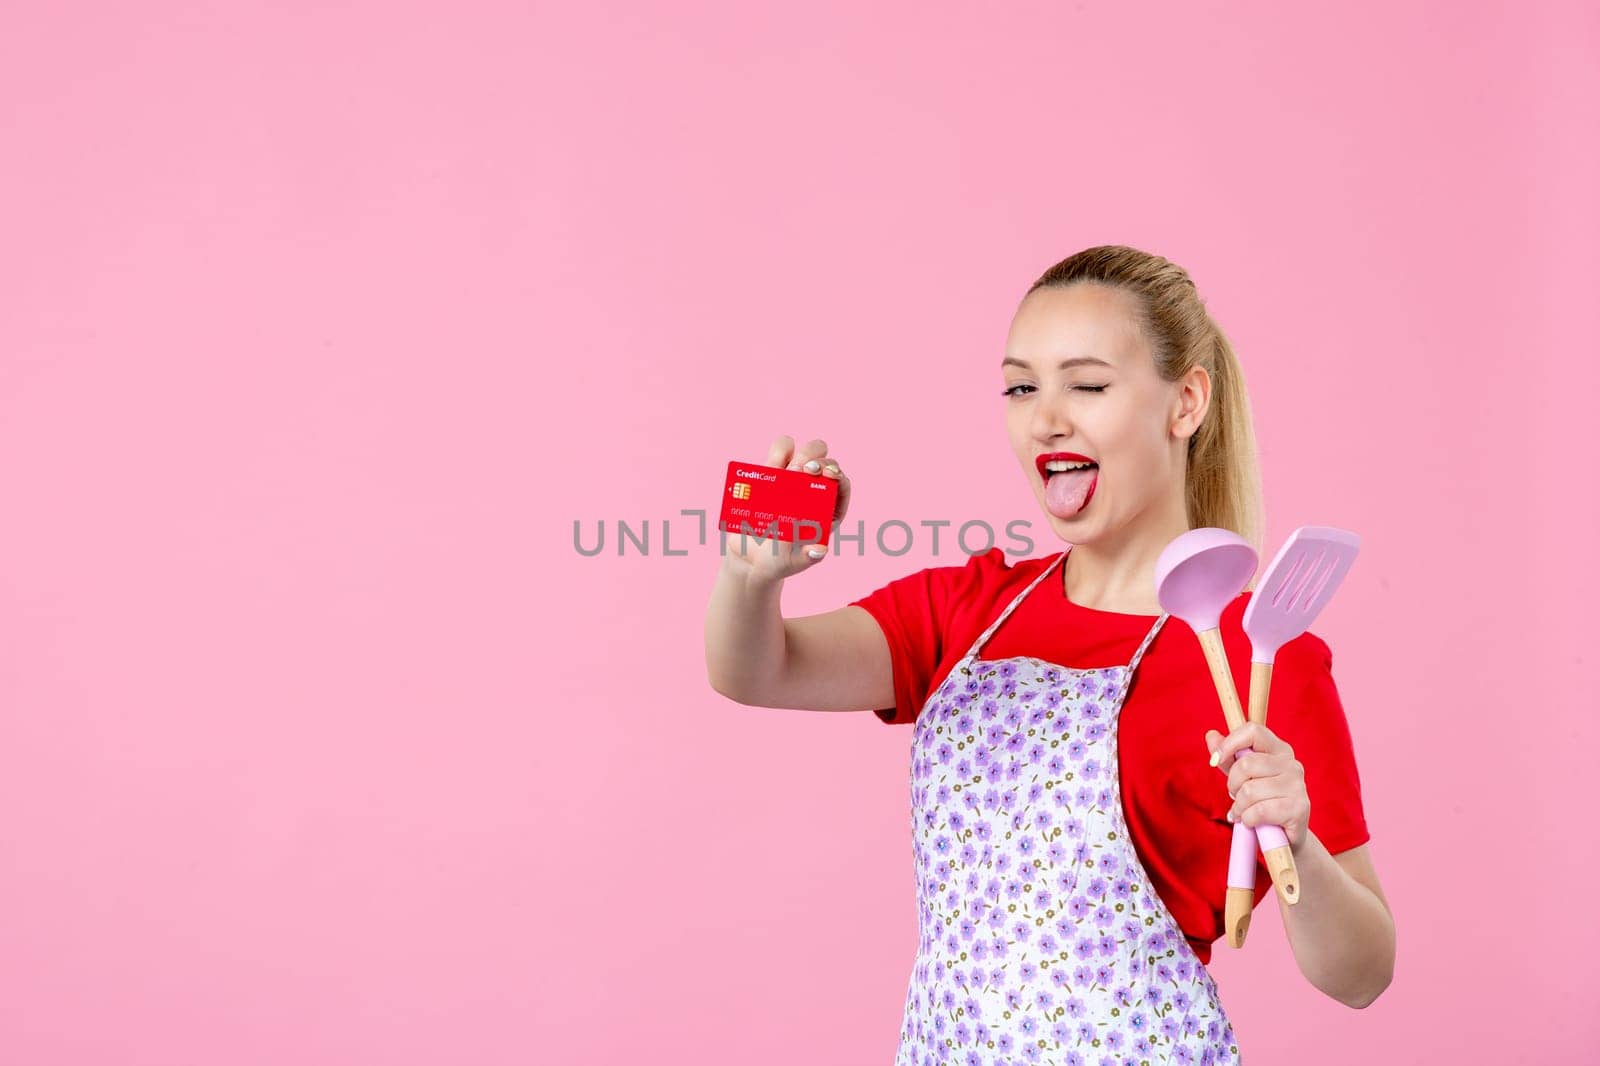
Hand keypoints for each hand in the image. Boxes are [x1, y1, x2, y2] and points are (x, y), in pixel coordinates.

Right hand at [722, 434, 850, 582]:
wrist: (751, 558)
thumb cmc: (779, 561)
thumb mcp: (794, 562)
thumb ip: (807, 557)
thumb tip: (819, 550)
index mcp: (828, 509)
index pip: (841, 484)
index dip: (837, 475)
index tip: (826, 475)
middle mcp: (813, 490)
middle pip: (824, 462)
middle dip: (817, 461)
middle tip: (803, 472)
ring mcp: (792, 480)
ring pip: (803, 451)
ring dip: (799, 453)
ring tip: (787, 473)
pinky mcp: (771, 475)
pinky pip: (778, 453)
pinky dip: (776, 454)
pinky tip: (771, 467)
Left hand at [1205, 721, 1310, 851]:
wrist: (1285, 836)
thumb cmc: (1262, 801)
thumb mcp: (1242, 777)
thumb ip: (1227, 756)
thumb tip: (1211, 735)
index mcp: (1279, 749)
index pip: (1253, 731)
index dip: (1230, 743)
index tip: (1215, 760)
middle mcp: (1292, 764)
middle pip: (1246, 765)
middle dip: (1232, 784)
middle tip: (1235, 795)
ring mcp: (1297, 786)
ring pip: (1249, 791)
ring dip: (1238, 806)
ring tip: (1242, 811)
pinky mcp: (1298, 809)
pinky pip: (1258, 811)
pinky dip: (1247, 819)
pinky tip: (1251, 822)